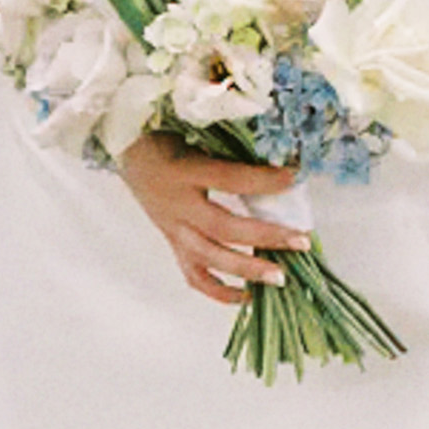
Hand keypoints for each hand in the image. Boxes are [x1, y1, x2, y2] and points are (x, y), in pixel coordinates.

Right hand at [121, 128, 300, 311]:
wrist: (127, 152)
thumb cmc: (167, 137)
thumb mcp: (194, 132)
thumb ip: (229, 146)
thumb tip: (276, 155)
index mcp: (183, 171)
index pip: (228, 179)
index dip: (262, 180)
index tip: (294, 177)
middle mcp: (177, 205)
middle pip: (223, 228)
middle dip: (265, 236)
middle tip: (301, 241)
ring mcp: (173, 229)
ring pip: (210, 257)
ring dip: (247, 270)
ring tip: (280, 277)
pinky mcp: (172, 243)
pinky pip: (194, 275)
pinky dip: (220, 290)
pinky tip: (247, 295)